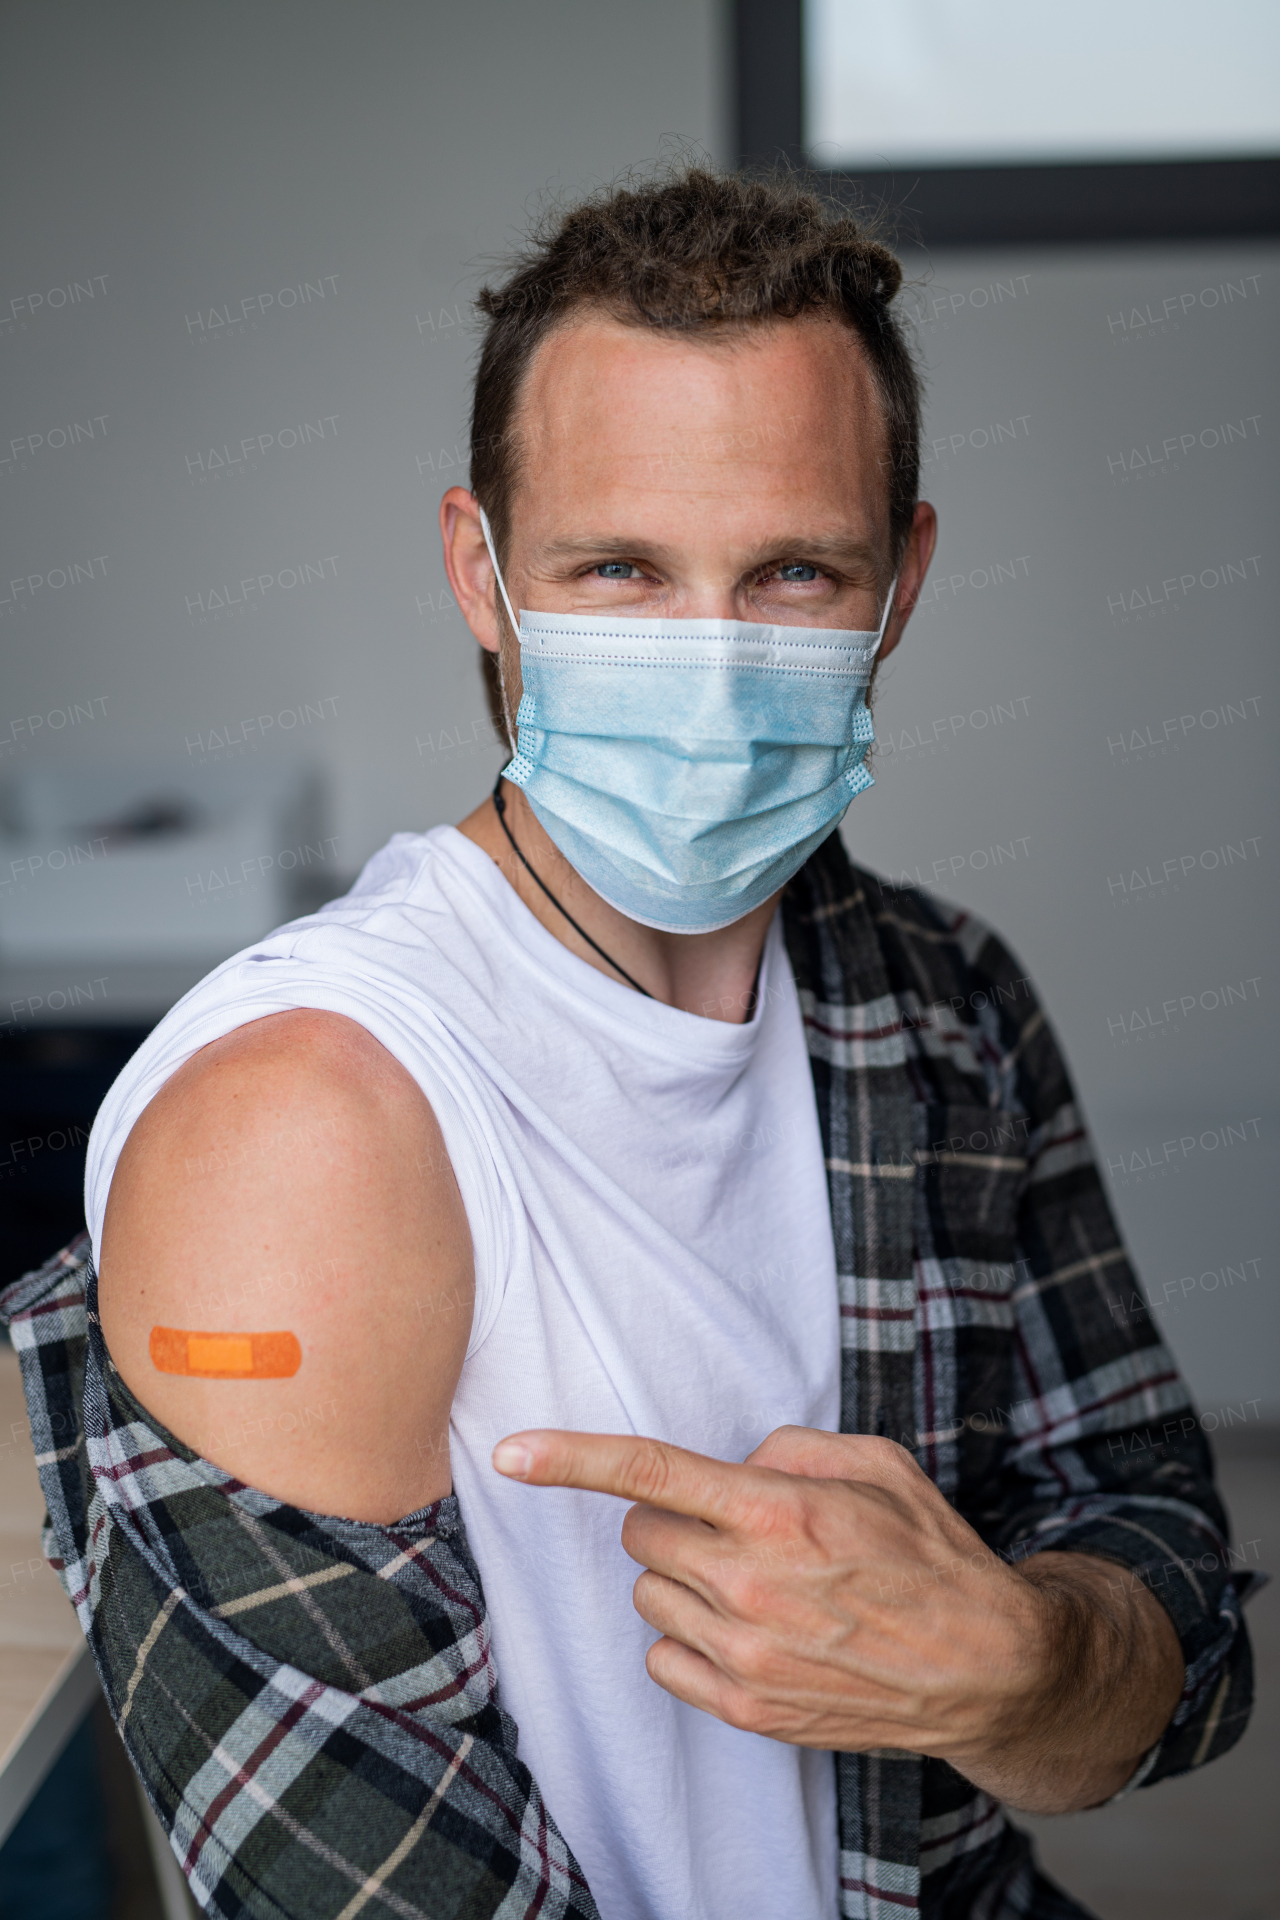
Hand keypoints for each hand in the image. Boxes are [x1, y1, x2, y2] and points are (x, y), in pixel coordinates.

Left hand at [492, 1425, 1183, 1811]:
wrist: (983, 1667)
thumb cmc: (931, 1554)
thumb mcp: (875, 1465)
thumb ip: (789, 1448)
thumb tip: (732, 1464)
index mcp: (777, 1512)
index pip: (649, 1473)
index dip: (570, 1458)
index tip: (511, 1451)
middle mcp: (750, 1584)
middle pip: (640, 1535)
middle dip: (670, 1519)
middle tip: (732, 1526)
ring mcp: (745, 1653)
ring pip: (650, 1595)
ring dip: (684, 1578)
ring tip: (756, 1582)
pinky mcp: (747, 1707)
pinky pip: (664, 1659)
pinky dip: (689, 1636)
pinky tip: (746, 1628)